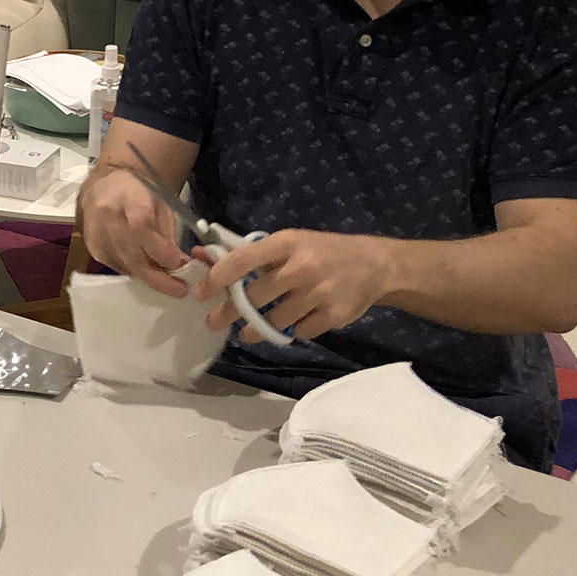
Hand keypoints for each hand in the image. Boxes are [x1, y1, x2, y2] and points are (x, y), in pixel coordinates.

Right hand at [77, 165, 193, 295]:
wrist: (104, 188)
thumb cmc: (137, 193)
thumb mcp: (159, 203)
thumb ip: (167, 233)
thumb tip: (178, 265)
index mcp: (127, 197)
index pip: (141, 226)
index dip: (159, 248)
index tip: (177, 263)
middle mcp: (107, 217)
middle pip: (131, 253)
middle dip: (157, 276)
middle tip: (178, 289)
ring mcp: (96, 236)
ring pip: (125, 265)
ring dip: (149, 276)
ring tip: (169, 281)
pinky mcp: (93, 250)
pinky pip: (119, 267)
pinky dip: (136, 272)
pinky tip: (148, 270)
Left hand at [195, 229, 393, 341]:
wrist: (375, 264)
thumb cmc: (322, 251)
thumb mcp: (291, 243)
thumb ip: (255, 254)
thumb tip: (208, 258)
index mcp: (287, 243)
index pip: (244, 260)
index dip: (218, 278)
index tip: (201, 293)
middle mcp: (302, 267)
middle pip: (255, 297)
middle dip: (229, 313)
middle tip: (214, 322)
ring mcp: (319, 293)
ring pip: (275, 321)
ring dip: (257, 329)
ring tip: (248, 331)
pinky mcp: (334, 316)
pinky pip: (300, 332)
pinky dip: (293, 331)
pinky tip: (293, 323)